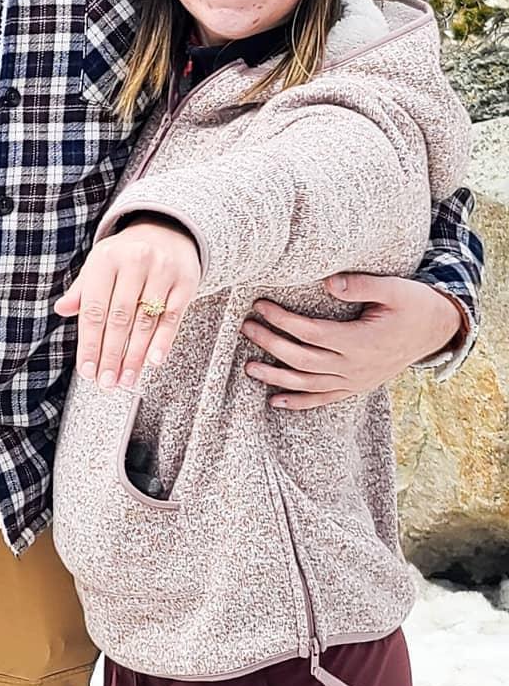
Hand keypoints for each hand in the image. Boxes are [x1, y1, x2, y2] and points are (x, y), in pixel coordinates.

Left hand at [55, 223, 201, 389]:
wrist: (166, 231)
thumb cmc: (125, 255)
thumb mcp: (99, 265)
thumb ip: (82, 290)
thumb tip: (61, 309)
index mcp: (105, 259)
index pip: (93, 309)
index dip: (89, 343)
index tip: (87, 370)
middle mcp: (133, 262)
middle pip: (119, 319)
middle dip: (111, 355)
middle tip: (106, 382)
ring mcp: (161, 271)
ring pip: (145, 322)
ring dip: (135, 356)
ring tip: (125, 379)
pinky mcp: (185, 282)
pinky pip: (172, 317)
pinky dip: (162, 342)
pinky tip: (152, 362)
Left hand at [242, 273, 464, 408]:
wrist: (438, 329)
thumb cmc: (413, 304)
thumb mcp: (394, 289)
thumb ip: (361, 286)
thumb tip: (328, 282)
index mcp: (362, 341)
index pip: (311, 332)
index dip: (283, 320)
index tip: (260, 305)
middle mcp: (356, 366)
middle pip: (304, 359)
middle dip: (271, 344)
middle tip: (246, 327)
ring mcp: (356, 380)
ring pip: (310, 384)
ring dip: (277, 378)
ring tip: (248, 367)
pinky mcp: (357, 385)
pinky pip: (325, 399)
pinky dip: (299, 402)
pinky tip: (275, 402)